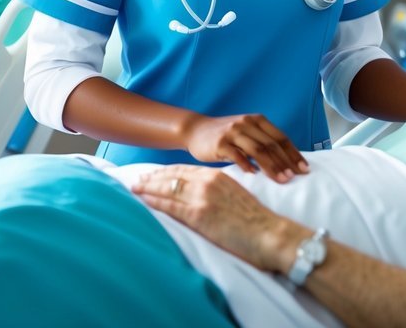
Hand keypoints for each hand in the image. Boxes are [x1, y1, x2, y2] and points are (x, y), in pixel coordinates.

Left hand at [133, 165, 301, 273]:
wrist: (271, 235)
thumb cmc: (258, 222)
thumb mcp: (238, 197)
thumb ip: (221, 193)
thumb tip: (207, 197)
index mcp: (219, 177)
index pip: (185, 170)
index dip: (167, 171)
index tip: (154, 173)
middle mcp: (208, 182)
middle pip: (173, 176)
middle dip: (153, 177)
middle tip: (137, 179)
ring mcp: (202, 197)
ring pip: (167, 188)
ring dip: (148, 187)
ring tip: (134, 187)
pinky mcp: (199, 215)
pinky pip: (170, 206)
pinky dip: (154, 201)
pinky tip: (143, 200)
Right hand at [183, 113, 308, 182]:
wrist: (195, 130)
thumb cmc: (225, 136)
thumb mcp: (246, 132)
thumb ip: (263, 141)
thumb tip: (287, 162)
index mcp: (257, 120)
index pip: (281, 137)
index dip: (294, 153)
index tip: (304, 169)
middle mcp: (246, 123)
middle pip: (271, 144)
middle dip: (285, 162)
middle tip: (294, 177)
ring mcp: (232, 132)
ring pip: (258, 150)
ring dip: (272, 166)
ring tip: (281, 179)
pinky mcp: (219, 143)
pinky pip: (237, 156)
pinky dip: (248, 166)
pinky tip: (255, 176)